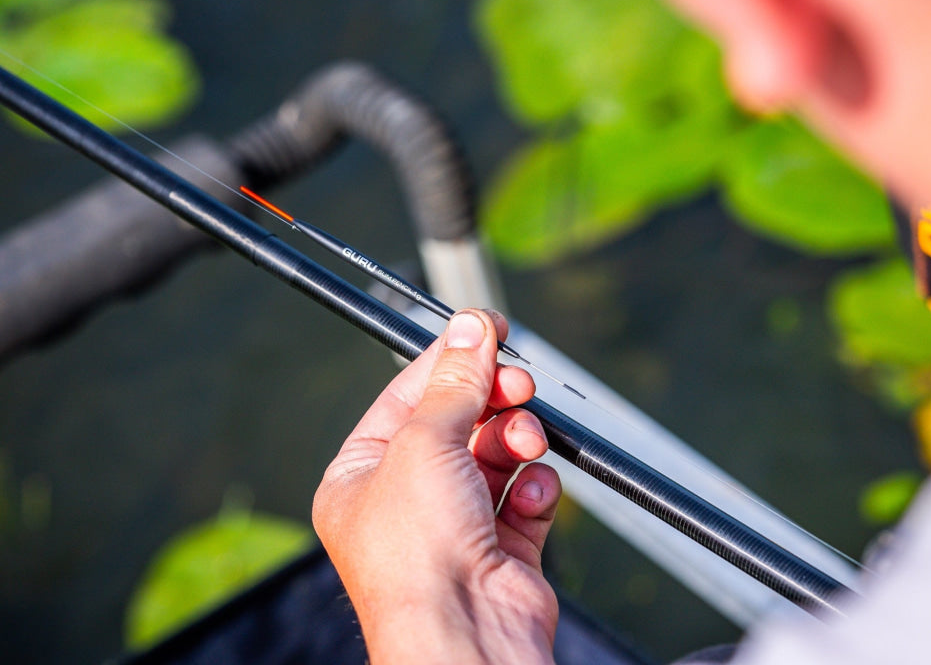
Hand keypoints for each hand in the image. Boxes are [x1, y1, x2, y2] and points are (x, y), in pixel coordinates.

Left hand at [313, 309, 561, 664]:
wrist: (465, 639)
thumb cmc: (416, 560)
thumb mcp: (425, 443)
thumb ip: (453, 382)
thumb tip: (468, 330)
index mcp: (364, 475)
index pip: (408, 396)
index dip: (449, 358)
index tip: (484, 328)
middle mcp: (407, 500)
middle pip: (459, 421)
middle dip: (493, 400)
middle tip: (515, 384)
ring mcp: (455, 524)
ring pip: (498, 454)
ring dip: (517, 441)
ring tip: (525, 442)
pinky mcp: (502, 547)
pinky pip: (526, 494)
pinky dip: (534, 488)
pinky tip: (530, 495)